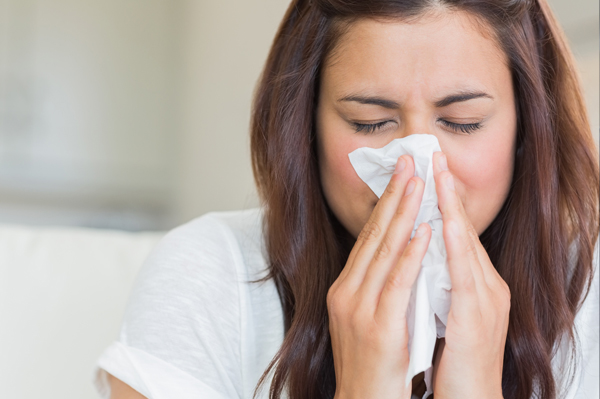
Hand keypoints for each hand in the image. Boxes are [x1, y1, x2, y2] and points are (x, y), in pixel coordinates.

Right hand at [328, 155, 431, 398]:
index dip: (385, 204)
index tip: (400, 176)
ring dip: (403, 213)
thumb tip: (393, 255)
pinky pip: (397, 281)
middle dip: (394, 196)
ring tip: (419, 183)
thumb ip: (374, 285)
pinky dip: (411, 253)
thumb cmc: (371, 363)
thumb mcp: (364, 316)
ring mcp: (359, 307)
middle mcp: (347, 291)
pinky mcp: (378, 324)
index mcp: (345, 288)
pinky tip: (423, 229)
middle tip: (409, 162)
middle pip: (373, 235)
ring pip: (384, 251)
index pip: (367, 238)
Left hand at [431, 151, 509, 398]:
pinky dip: (453, 245)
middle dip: (447, 191)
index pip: (455, 233)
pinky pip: (463, 273)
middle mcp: (484, 285)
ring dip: (450, 206)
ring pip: (465, 242)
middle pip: (462, 229)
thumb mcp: (444, 311)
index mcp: (473, 284)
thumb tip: (418, 255)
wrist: (470, 398)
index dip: (443, 202)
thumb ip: (436, 281)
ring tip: (438, 173)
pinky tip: (442, 223)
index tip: (429, 172)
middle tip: (434, 156)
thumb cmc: (453, 360)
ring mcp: (484, 298)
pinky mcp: (476, 315)